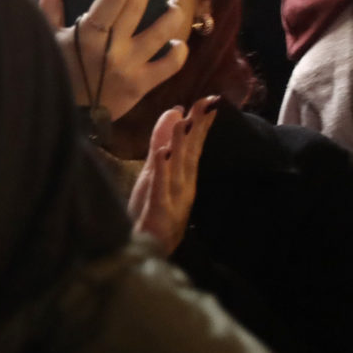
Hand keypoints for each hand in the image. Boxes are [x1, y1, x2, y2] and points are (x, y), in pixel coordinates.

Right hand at [40, 0, 188, 124]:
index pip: (108, 8)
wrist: (66, 113)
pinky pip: (171, 65)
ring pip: (162, 33)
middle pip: (137, 11)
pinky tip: (176, 41)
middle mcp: (112, 51)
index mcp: (86, 37)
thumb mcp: (47, 32)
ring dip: (172, 13)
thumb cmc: (56, 65)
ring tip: (172, 5)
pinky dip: (178, 51)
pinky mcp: (143, 85)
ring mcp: (131, 68)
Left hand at [130, 97, 216, 254]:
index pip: (193, 146)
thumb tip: (174, 112)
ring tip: (183, 121)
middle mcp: (182, 185)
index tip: (209, 100)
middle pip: (190, 153)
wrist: (143, 251)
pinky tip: (163, 155)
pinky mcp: (158, 211)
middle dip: (197, 128)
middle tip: (206, 103)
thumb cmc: (149, 211)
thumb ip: (163, 144)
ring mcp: (172, 199)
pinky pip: (160, 189)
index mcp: (182, 176)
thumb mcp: (155, 173)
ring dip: (180, 145)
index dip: (200, 124)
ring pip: (177, 168)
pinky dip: (162, 172)